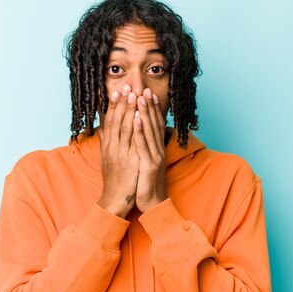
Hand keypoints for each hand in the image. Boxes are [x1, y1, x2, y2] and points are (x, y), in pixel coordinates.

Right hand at [96, 84, 139, 218]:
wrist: (114, 200)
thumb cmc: (114, 180)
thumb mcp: (107, 159)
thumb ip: (105, 142)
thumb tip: (101, 128)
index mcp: (107, 146)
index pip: (109, 121)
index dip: (113, 105)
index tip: (117, 90)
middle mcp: (111, 148)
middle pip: (116, 120)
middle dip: (121, 102)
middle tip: (126, 85)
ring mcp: (119, 154)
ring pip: (124, 128)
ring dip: (129, 110)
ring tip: (134, 94)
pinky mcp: (128, 162)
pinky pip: (132, 142)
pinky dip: (134, 128)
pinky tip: (138, 116)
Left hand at [133, 88, 167, 212]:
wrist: (151, 203)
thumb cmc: (145, 182)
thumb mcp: (142, 162)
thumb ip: (140, 147)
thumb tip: (135, 134)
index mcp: (155, 149)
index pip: (154, 124)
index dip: (152, 108)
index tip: (147, 93)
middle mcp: (157, 150)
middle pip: (153, 124)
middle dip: (148, 105)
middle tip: (144, 88)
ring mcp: (154, 156)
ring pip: (149, 131)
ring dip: (145, 112)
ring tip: (140, 97)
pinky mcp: (149, 165)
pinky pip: (143, 145)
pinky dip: (140, 131)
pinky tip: (137, 119)